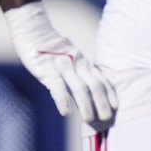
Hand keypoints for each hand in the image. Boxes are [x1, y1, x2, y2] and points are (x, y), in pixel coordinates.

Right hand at [4, 2, 117, 129]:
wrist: (34, 30)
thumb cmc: (51, 49)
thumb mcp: (71, 57)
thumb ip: (79, 71)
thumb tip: (87, 91)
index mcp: (83, 62)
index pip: (101, 79)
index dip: (110, 93)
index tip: (116, 106)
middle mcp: (77, 64)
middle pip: (95, 86)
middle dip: (102, 103)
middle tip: (108, 118)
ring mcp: (63, 67)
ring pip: (80, 88)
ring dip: (86, 105)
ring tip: (89, 120)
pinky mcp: (47, 70)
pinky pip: (58, 87)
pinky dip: (63, 100)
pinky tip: (66, 112)